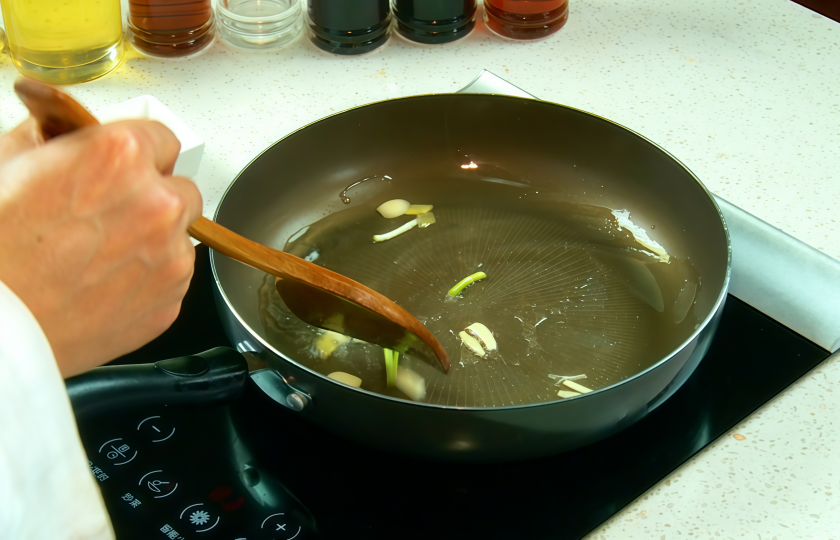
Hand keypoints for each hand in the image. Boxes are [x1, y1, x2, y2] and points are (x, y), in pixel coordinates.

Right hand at [0, 119, 201, 376]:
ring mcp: (171, 255)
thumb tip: (68, 129)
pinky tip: (105, 283)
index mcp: (121, 157)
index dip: (141, 154)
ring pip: (181, 237)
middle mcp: (158, 204)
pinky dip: (149, 279)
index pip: (163, 139)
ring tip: (100, 256)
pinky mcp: (171, 299)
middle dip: (154, 197)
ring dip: (154, 241)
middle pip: (181, 190)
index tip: (129, 167)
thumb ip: (54, 137)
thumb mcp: (9, 162)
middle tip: (113, 215)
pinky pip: (173, 278)